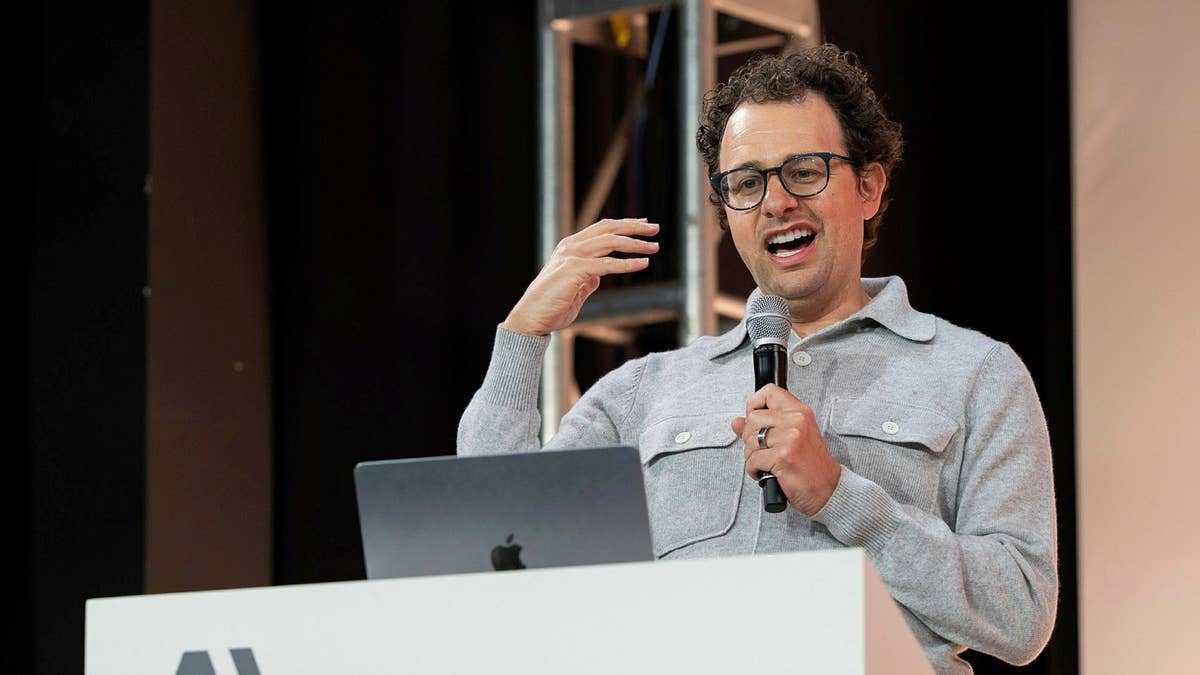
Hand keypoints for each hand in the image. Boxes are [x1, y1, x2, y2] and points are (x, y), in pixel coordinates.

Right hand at [502, 218, 659, 335]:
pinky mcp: (574, 270)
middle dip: (634, 226)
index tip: (643, 224)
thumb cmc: (552, 307)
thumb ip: (587, 279)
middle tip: (654, 228)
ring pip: (609, 241)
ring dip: (634, 243)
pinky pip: (606, 264)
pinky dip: (626, 263)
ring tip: (653, 246)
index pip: (601, 228)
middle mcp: (571, 247)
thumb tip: (599, 277)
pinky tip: (642, 264)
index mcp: (571, 248)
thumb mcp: (575, 289)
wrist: (532, 319)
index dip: (624, 224)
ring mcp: (571, 256)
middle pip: (608, 228)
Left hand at [731, 384, 841, 515]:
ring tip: (766, 463)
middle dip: (750, 438)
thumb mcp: (791, 438)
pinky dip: (753, 470)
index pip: (769, 392)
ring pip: (750, 440)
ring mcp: (790, 438)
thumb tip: (737, 422)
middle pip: (753, 418)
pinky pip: (752, 460)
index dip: (754, 405)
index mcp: (799, 411)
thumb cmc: (812, 465)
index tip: (754, 420)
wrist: (828, 489)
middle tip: (763, 450)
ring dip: (752, 456)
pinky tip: (767, 472)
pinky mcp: (782, 456)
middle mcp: (796, 420)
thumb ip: (763, 426)